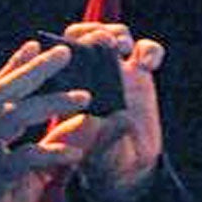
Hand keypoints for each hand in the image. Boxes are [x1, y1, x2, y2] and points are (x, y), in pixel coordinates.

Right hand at [0, 39, 91, 201]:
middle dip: (34, 71)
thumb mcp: (21, 175)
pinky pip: (17, 161)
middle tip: (66, 53)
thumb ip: (41, 147)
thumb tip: (76, 121)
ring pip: (9, 120)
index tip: (35, 43)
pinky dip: (48, 152)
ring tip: (85, 98)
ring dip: (49, 105)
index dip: (13, 68)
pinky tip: (74, 153)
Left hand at [56, 23, 165, 201]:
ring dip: (115, 33)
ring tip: (122, 47)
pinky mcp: (140, 74)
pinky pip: (145, 50)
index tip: (67, 54)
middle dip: (89, 34)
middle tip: (103, 44)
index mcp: (61, 91)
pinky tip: (150, 63)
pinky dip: (149, 49)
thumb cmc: (100, 162)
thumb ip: (103, 137)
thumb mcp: (93, 154)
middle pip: (79, 36)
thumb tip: (116, 119)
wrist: (127, 168)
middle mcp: (86, 77)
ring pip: (110, 34)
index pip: (52, 58)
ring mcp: (114, 72)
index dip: (58, 49)